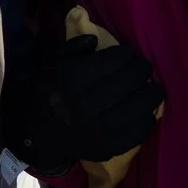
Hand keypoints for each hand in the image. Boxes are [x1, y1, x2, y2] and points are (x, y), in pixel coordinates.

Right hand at [0, 34, 164, 173]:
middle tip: (144, 67)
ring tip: (153, 88)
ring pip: (137, 108)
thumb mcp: (50, 64)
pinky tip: (147, 111)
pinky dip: (147, 119)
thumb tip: (96, 39)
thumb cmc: (44, 93)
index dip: (125, 55)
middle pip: (127, 83)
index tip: (128, 54)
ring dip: (151, 95)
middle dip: (141, 71)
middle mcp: (84, 105)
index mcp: (70, 81)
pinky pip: (137, 132)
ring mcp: (97, 130)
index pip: (110, 63)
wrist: (34, 135)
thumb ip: (72, 48)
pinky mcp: (106, 148)